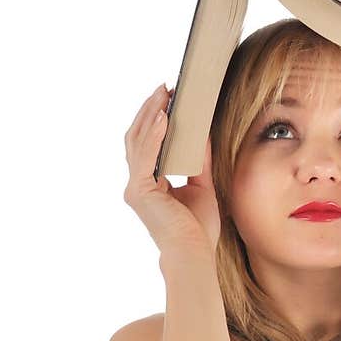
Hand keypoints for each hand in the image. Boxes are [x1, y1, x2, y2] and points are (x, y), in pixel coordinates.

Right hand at [123, 83, 220, 257]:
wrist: (195, 253)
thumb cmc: (198, 228)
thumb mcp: (202, 185)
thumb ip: (200, 160)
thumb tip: (204, 132)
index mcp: (150, 184)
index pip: (148, 144)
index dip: (156, 120)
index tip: (169, 98)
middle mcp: (138, 184)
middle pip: (138, 137)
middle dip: (151, 110)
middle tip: (165, 88)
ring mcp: (136, 187)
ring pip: (138, 141)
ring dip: (152, 114)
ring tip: (165, 94)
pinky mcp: (140, 190)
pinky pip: (146, 155)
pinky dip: (155, 134)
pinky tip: (165, 116)